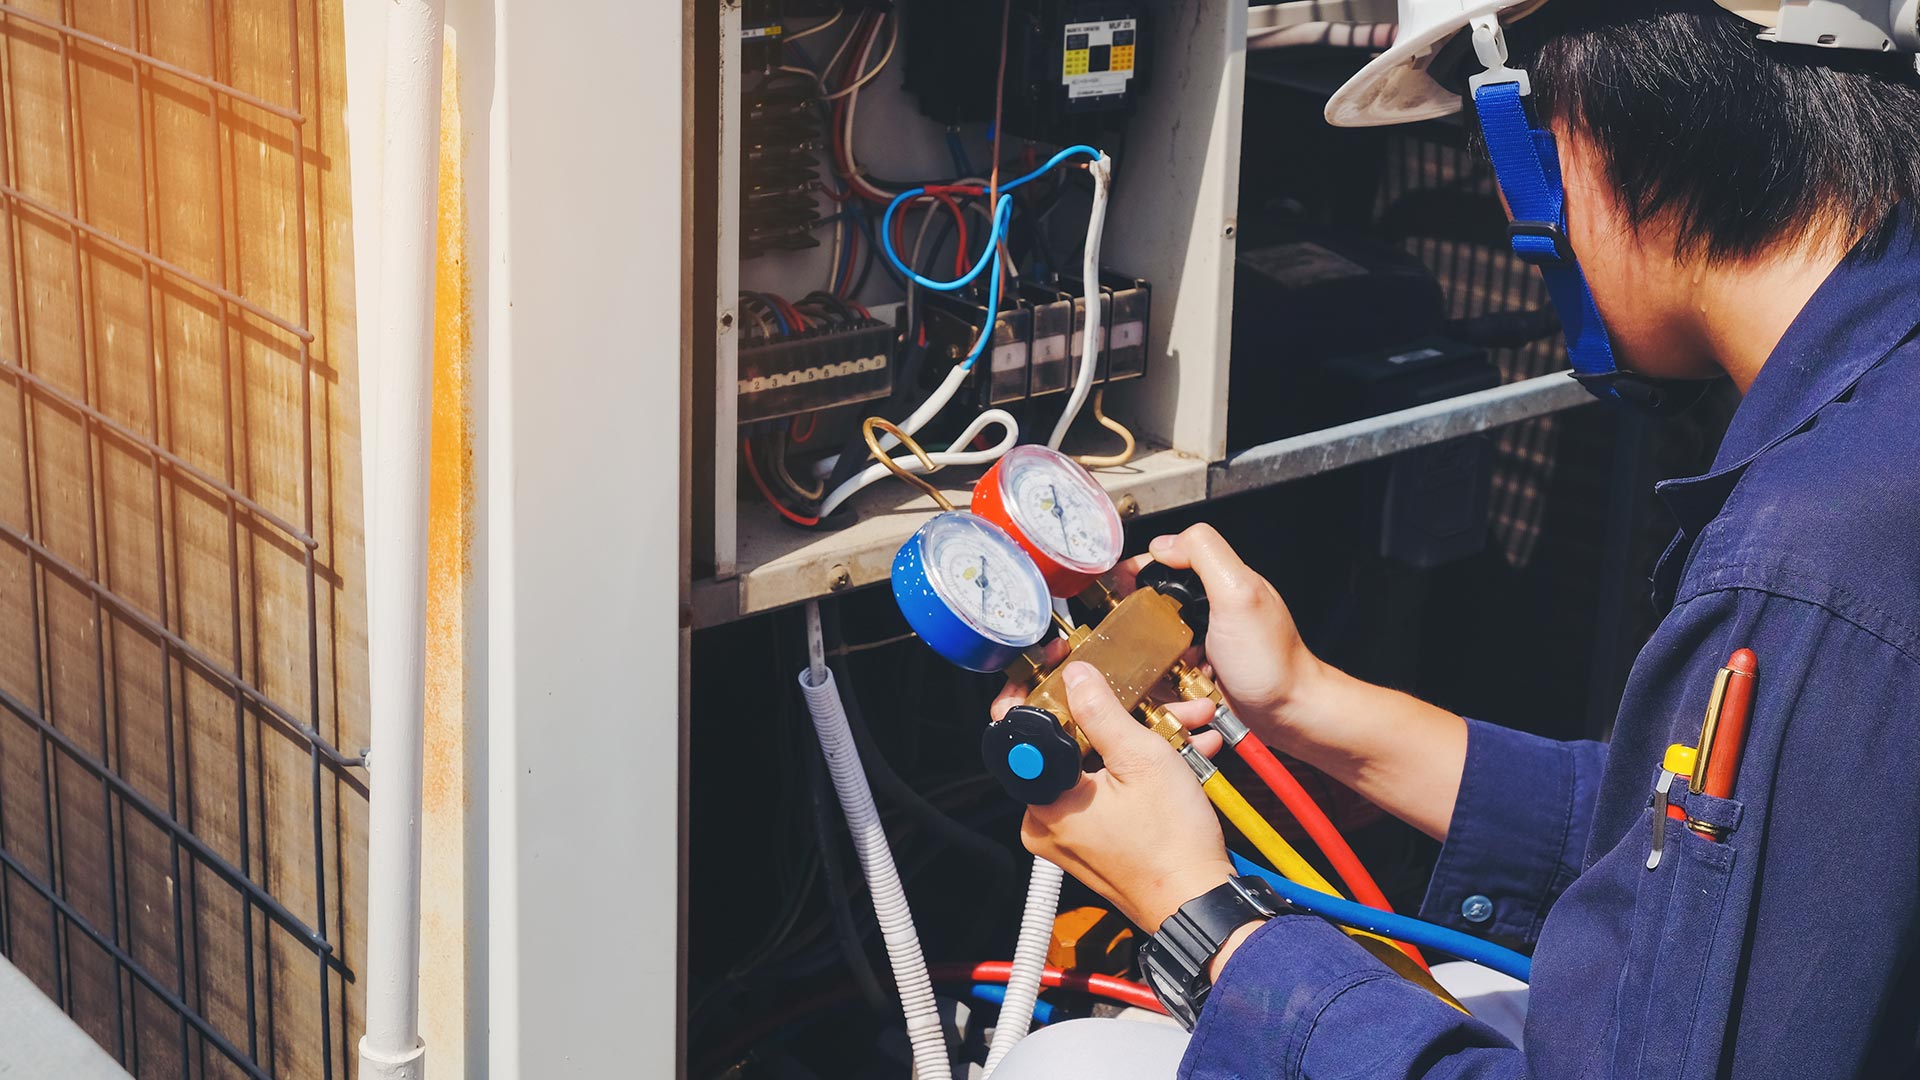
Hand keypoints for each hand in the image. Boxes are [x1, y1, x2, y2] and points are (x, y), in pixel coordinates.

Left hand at [1018, 662, 1232, 931]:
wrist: (1199, 903)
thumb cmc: (1173, 844)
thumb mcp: (1141, 759)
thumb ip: (1102, 711)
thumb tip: (1075, 677)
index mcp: (1045, 800)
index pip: (1021, 730)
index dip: (1044, 691)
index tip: (1064, 671)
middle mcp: (1045, 820)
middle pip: (1069, 744)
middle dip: (1118, 715)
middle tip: (1149, 697)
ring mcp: (1068, 832)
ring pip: (1096, 765)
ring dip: (1141, 739)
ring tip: (1185, 724)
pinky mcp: (1092, 840)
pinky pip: (1106, 791)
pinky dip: (1138, 771)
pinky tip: (1182, 750)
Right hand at [1139, 524, 1326, 751]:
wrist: (1289, 714)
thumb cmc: (1273, 662)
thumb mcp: (1238, 593)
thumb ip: (1204, 554)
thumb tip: (1164, 542)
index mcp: (1218, 580)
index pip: (1163, 562)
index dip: (1137, 574)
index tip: (1120, 591)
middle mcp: (1210, 608)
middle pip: (1151, 603)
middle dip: (1141, 623)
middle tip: (1144, 639)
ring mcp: (1203, 641)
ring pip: (1153, 640)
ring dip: (1152, 656)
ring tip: (1166, 666)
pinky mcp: (1197, 672)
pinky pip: (1163, 671)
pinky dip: (1162, 680)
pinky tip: (1175, 686)